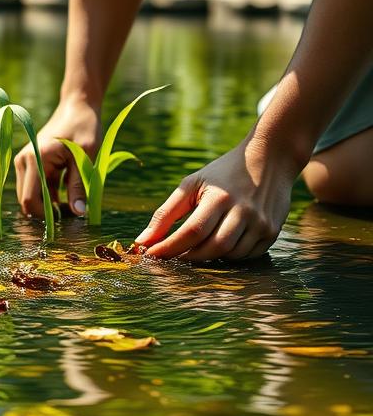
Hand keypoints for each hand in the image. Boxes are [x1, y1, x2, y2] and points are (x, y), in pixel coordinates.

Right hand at [15, 99, 100, 216]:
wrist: (77, 106)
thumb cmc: (84, 127)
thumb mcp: (86, 157)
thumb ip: (79, 185)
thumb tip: (78, 213)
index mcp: (36, 158)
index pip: (29, 199)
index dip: (45, 215)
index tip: (67, 218)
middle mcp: (24, 161)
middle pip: (26, 201)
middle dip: (47, 213)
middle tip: (73, 214)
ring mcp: (25, 162)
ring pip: (30, 196)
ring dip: (49, 206)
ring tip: (73, 206)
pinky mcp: (30, 164)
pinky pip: (36, 189)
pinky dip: (49, 197)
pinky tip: (68, 197)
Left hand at [135, 133, 299, 260]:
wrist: (271, 157)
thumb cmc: (223, 173)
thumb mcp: (192, 185)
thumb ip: (166, 213)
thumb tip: (142, 241)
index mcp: (220, 197)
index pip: (192, 231)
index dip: (169, 248)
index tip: (151, 255)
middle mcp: (244, 211)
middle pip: (213, 247)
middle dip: (188, 257)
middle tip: (173, 256)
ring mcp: (262, 222)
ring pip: (230, 255)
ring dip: (209, 257)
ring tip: (196, 248)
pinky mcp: (273, 231)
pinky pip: (247, 255)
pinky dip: (229, 256)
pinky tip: (219, 245)